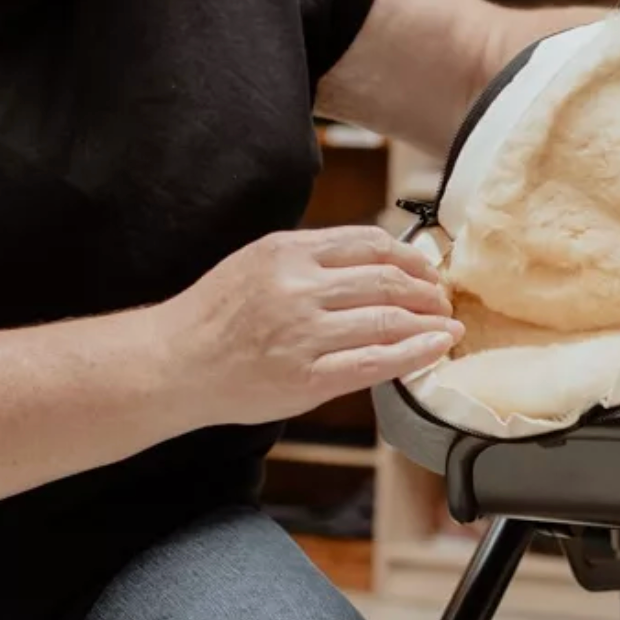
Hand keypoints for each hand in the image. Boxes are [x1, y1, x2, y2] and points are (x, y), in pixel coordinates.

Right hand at [157, 226, 462, 426]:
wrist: (172, 364)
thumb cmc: (213, 317)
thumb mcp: (256, 262)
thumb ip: (309, 258)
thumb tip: (372, 259)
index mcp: (287, 252)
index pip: (368, 243)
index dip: (409, 257)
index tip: (427, 269)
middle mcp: (298, 287)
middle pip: (386, 279)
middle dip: (426, 290)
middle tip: (443, 300)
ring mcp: (304, 333)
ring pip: (387, 319)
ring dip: (429, 321)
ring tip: (446, 325)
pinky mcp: (308, 377)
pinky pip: (376, 362)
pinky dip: (415, 353)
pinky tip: (437, 348)